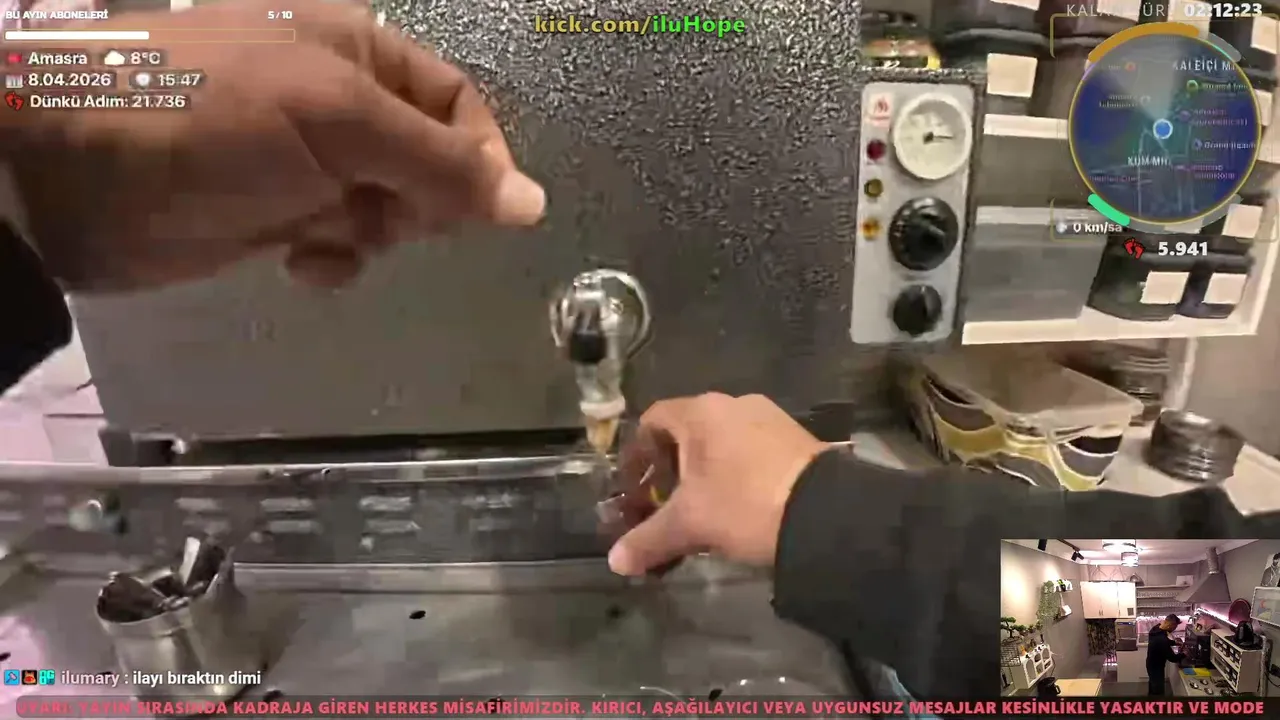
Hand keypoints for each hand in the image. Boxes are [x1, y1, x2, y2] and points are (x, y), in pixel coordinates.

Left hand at [4, 0, 544, 289]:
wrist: (68, 173)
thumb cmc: (212, 119)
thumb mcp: (337, 122)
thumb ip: (440, 163)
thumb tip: (533, 204)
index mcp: (359, 51)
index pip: (459, 106)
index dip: (480, 160)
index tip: (482, 216)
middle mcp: (338, 101)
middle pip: (429, 162)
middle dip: (419, 202)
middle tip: (385, 217)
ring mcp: (304, 160)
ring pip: (387, 209)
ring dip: (374, 235)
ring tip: (330, 239)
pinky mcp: (272, 212)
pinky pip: (337, 240)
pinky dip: (332, 257)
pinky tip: (302, 265)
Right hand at [608, 393, 827, 575]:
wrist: (825, 513)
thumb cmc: (744, 505)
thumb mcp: (690, 525)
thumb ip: (648, 539)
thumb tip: (615, 562)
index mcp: (701, 412)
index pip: (652, 420)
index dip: (637, 454)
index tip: (636, 487)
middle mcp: (733, 403)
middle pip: (687, 432)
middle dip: (671, 469)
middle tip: (665, 504)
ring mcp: (769, 417)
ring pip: (721, 441)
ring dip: (706, 472)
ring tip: (704, 510)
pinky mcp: (795, 436)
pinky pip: (751, 448)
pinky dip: (736, 472)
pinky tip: (741, 505)